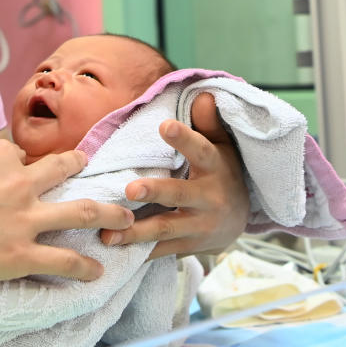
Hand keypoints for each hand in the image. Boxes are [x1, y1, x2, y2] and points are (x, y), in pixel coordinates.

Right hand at [0, 139, 135, 285]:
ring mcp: (25, 219)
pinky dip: (85, 267)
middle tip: (94, 167)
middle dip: (81, 166)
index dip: (19, 165)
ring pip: (83, 211)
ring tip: (127, 217)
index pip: (20, 157)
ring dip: (110, 212)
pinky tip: (98, 272)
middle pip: (63, 169)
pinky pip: (64, 261)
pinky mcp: (21, 255)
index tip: (19, 172)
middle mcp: (20, 182)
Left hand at [100, 92, 247, 257]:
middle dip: (155, 192)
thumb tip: (202, 95)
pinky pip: (161, 250)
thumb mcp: (222, 147)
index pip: (202, 150)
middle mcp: (209, 198)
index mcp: (215, 168)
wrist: (237, 222)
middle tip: (130, 189)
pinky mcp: (188, 246)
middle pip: (180, 195)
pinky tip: (113, 251)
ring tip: (107, 233)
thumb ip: (209, 124)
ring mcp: (199, 226)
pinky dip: (138, 252)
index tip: (164, 125)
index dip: (185, 138)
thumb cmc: (221, 173)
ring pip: (166, 228)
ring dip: (136, 232)